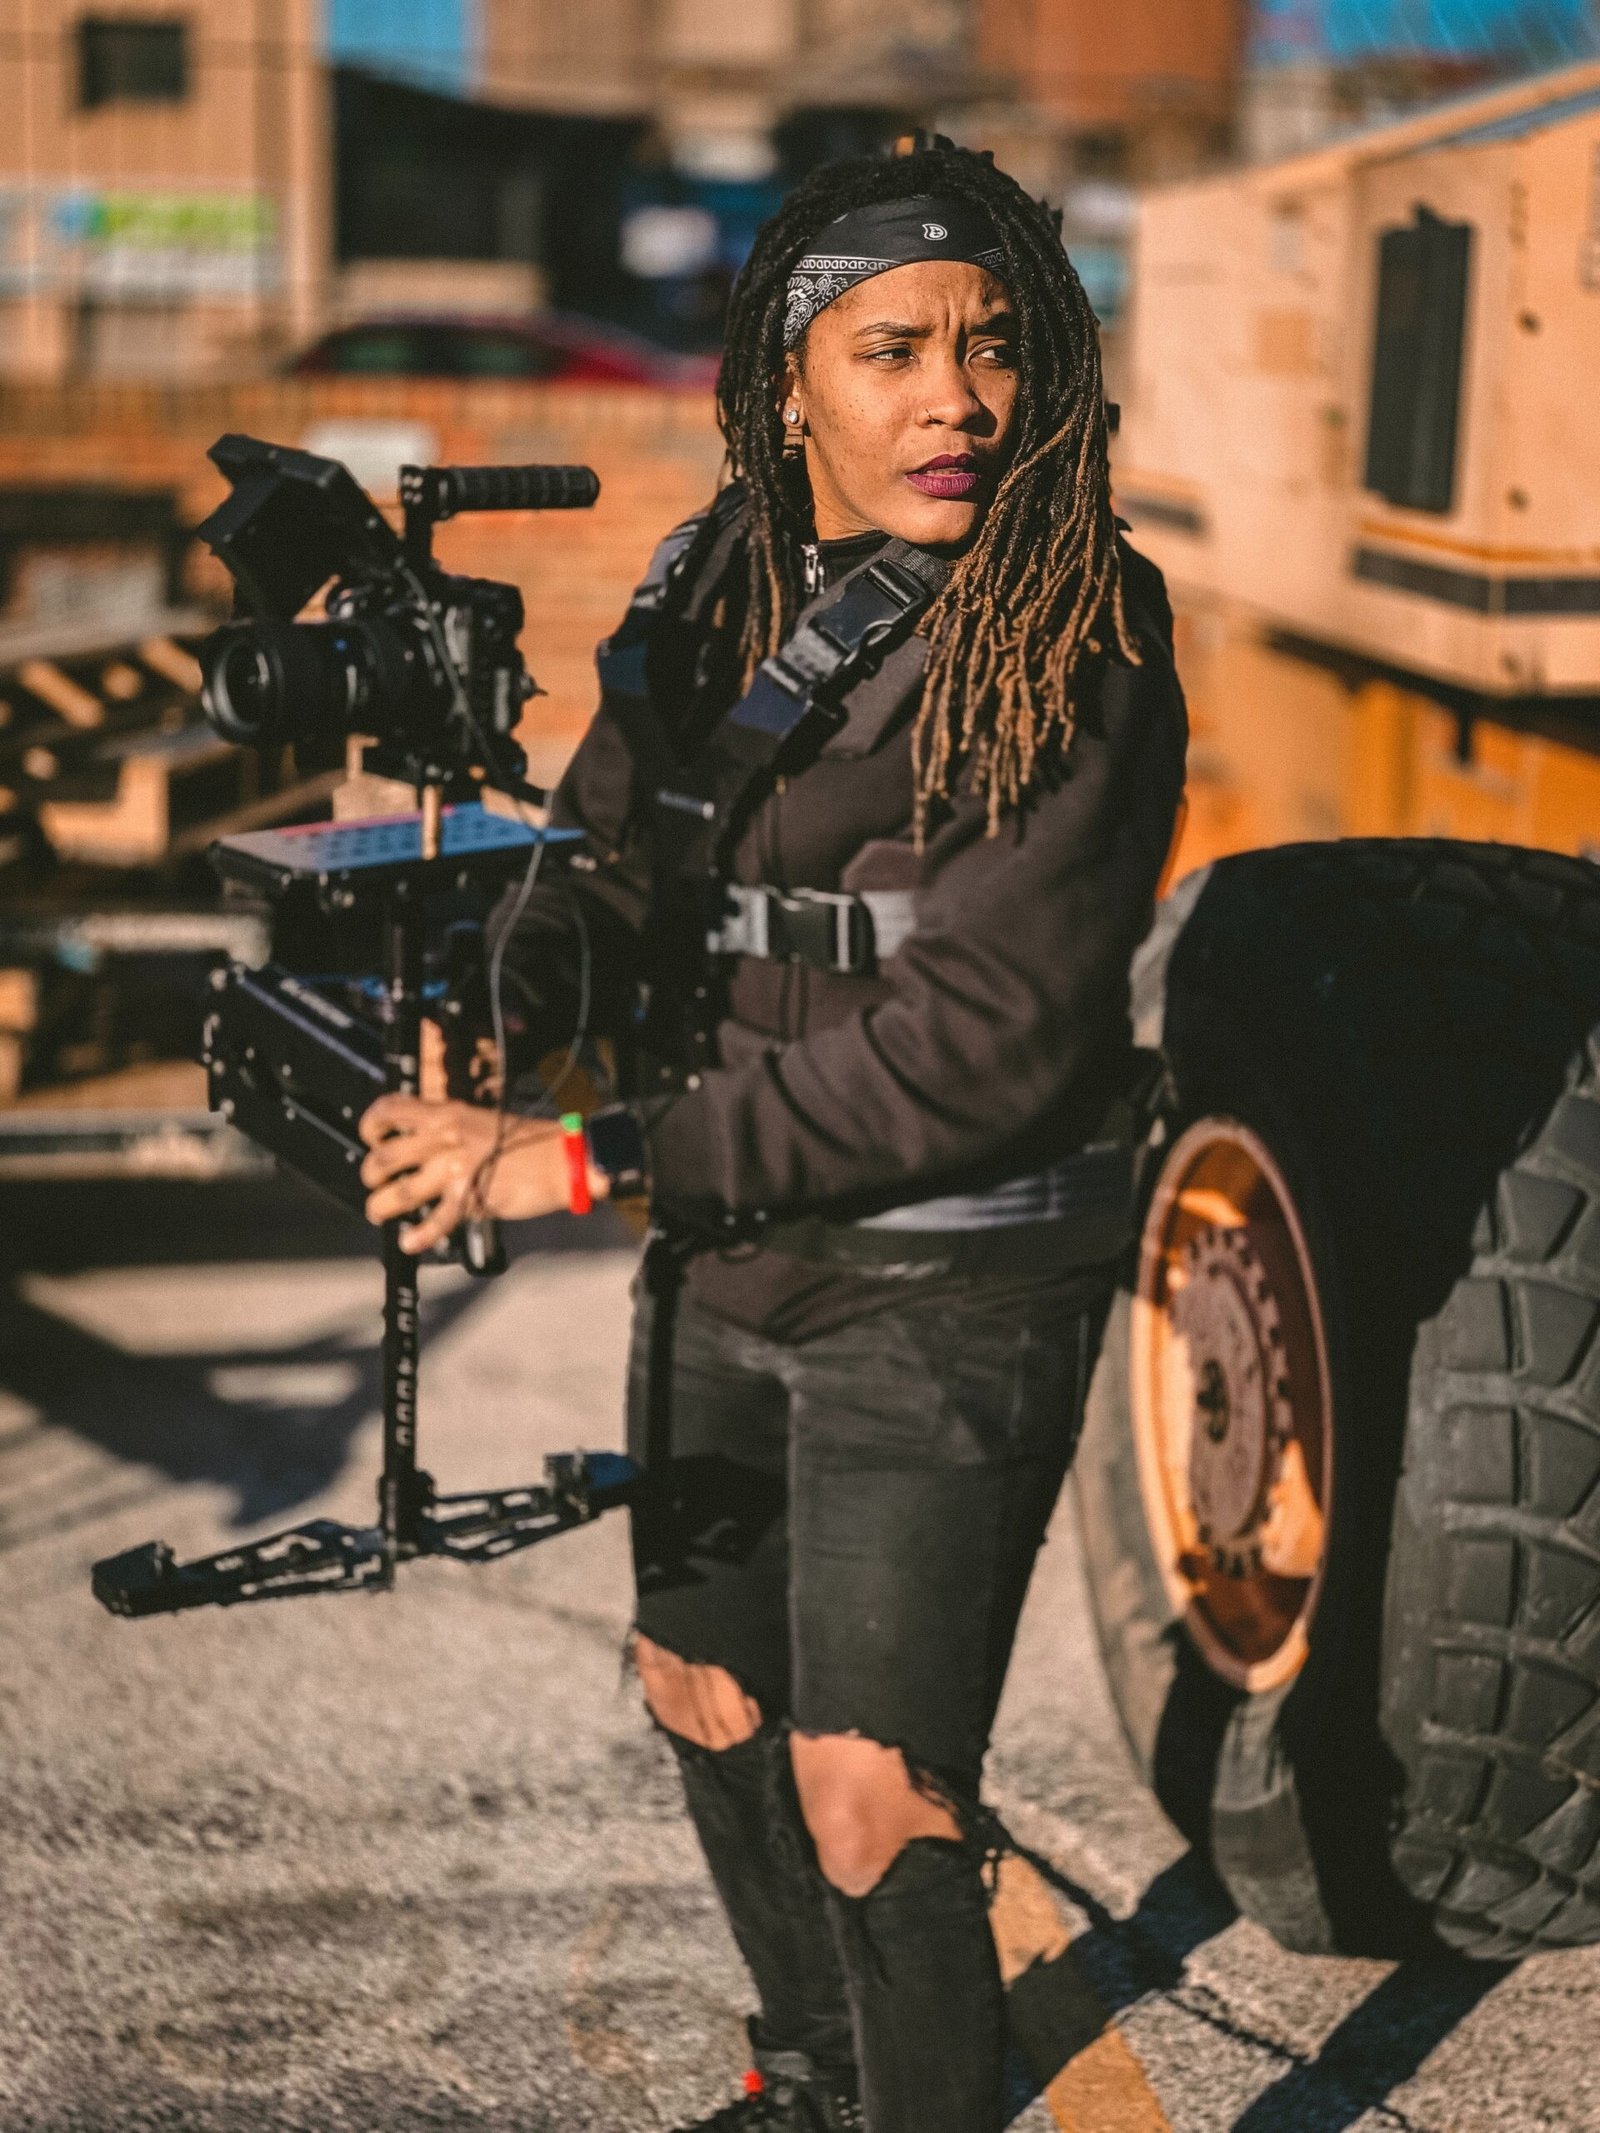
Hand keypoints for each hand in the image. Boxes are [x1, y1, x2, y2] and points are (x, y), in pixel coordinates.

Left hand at [358, 1097, 606, 1254]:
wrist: (563, 1159)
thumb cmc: (532, 1141)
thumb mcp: (484, 1121)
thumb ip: (453, 1132)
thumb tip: (427, 1147)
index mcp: (448, 1114)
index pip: (392, 1110)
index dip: (371, 1124)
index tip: (369, 1137)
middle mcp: (446, 1138)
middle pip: (386, 1157)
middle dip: (370, 1175)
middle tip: (374, 1183)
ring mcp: (456, 1168)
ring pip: (400, 1191)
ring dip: (381, 1206)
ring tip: (379, 1213)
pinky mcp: (470, 1197)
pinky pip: (435, 1220)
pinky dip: (419, 1236)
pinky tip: (410, 1242)